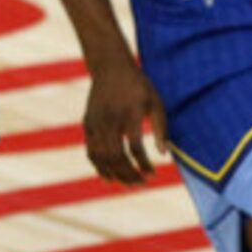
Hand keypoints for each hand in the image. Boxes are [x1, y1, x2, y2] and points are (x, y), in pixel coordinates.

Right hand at [81, 60, 169, 185]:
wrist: (110, 67)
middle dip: (129, 174)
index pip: (135, 147)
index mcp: (130, 114)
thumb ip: (161, 128)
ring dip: (114, 174)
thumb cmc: (138, 86)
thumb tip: (164, 154)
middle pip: (116, 156)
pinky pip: (91, 151)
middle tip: (142, 183)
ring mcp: (96, 122)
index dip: (143, 164)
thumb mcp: (156, 102)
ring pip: (101, 157)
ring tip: (128, 184)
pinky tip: (109, 178)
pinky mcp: (87, 124)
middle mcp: (110, 119)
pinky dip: (99, 167)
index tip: (153, 174)